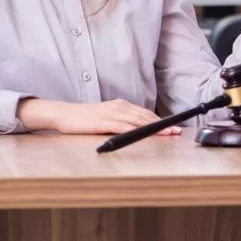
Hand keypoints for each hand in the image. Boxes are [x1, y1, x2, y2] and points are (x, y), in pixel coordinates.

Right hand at [17, 98, 182, 135]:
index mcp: (121, 105)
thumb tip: (136, 130)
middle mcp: (120, 106)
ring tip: (168, 133)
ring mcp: (112, 113)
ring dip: (155, 127)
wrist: (64, 114)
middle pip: (146, 116)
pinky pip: (124, 125)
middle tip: (177, 131)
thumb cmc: (84, 119)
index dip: (161, 120)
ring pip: (139, 120)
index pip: (146, 113)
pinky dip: (137, 130)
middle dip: (163, 124)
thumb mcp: (106, 118)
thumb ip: (121, 122)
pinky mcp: (104, 121)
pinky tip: (145, 134)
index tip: (174, 127)